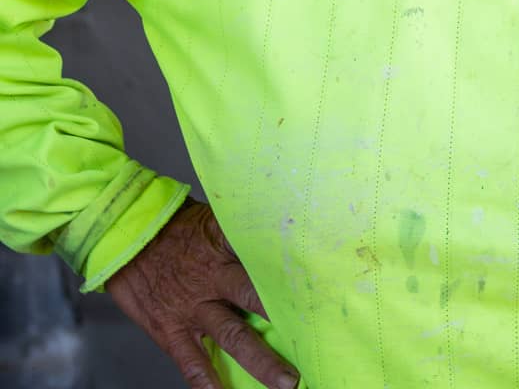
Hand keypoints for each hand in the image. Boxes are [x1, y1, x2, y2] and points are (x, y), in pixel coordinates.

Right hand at [104, 194, 298, 388]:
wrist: (122, 237)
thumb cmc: (170, 226)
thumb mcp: (208, 218)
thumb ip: (236, 235)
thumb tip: (273, 238)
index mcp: (224, 244)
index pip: (265, 256)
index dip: (293, 270)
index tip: (325, 284)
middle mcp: (213, 276)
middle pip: (256, 296)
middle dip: (286, 318)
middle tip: (316, 337)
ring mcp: (192, 306)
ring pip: (234, 335)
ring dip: (262, 360)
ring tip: (287, 382)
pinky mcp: (170, 329)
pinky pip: (192, 362)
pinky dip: (209, 383)